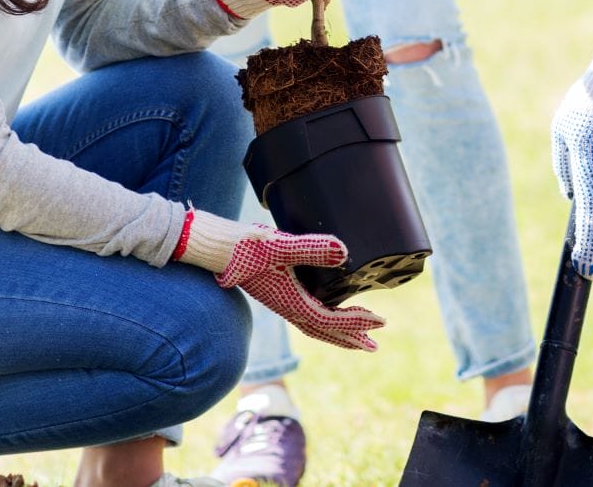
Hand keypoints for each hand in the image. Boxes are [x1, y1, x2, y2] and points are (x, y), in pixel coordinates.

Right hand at [175, 209, 383, 350]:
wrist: (211, 248)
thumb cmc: (242, 246)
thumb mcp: (278, 245)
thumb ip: (311, 249)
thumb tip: (344, 253)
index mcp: (291, 300)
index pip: (330, 320)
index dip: (356, 322)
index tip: (380, 321)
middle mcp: (286, 306)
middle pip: (324, 331)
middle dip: (350, 338)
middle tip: (374, 346)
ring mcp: (279, 301)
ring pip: (313, 325)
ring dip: (336, 333)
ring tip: (356, 336)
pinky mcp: (274, 293)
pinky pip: (302, 315)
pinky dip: (320, 319)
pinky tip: (324, 309)